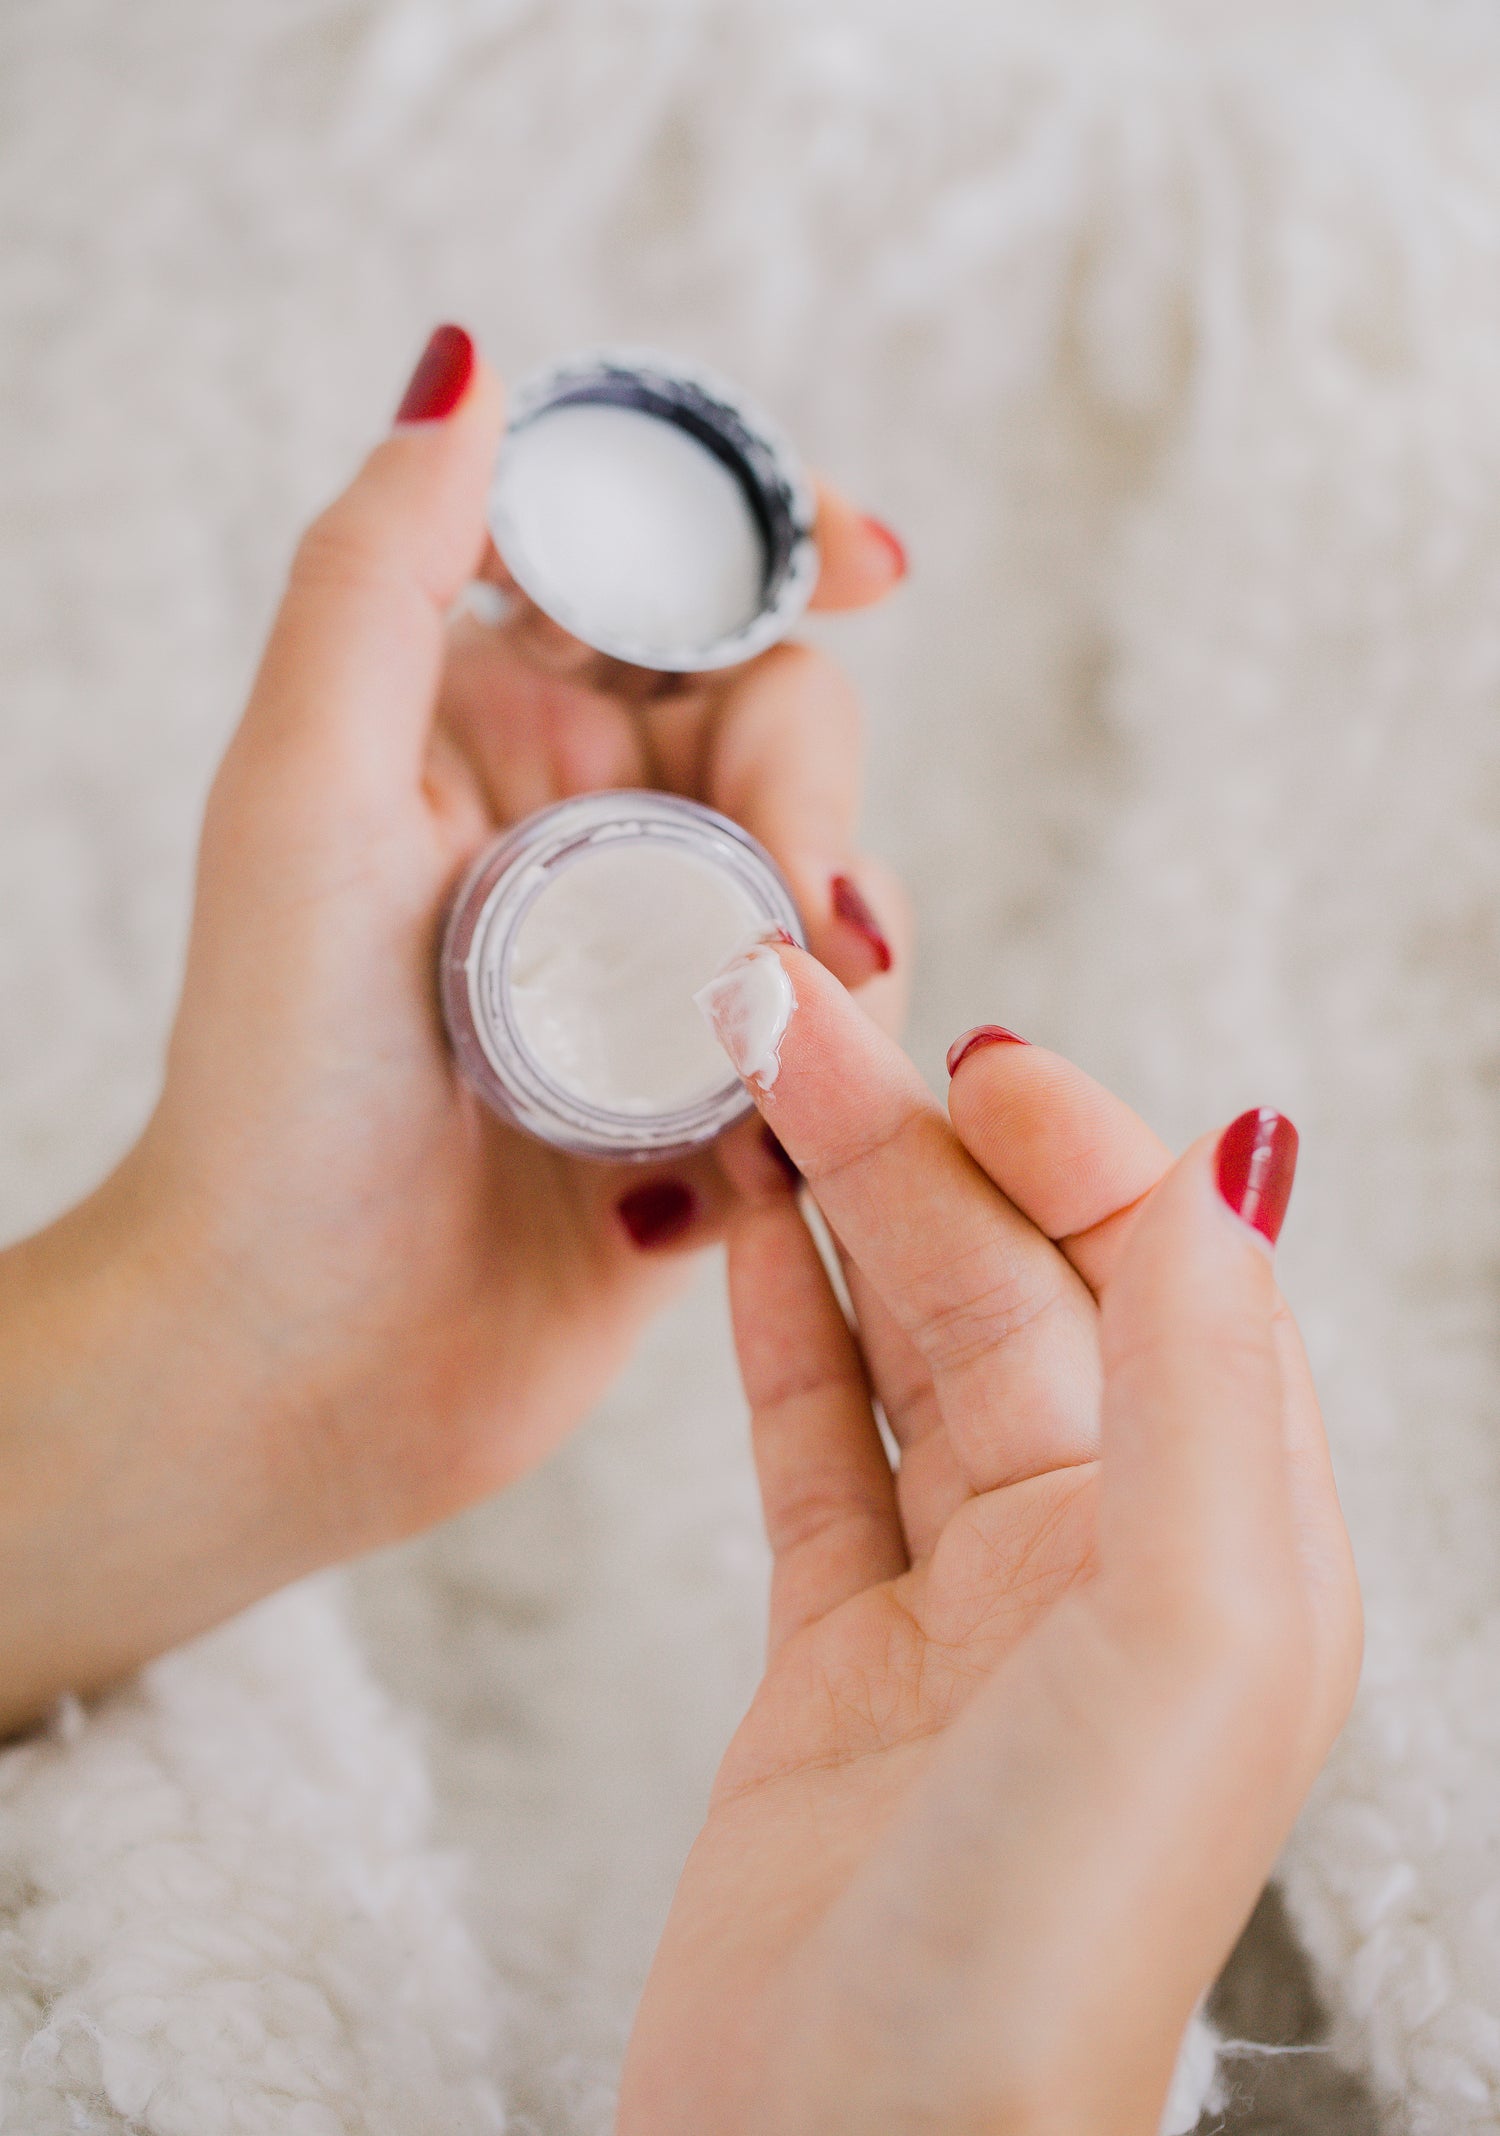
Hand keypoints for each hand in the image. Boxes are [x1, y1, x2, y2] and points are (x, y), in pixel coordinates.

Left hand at [0, 328, 906, 1727]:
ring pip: (829, 878)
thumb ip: (382, 576)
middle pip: (779, 720)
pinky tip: (767, 1137)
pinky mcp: (716, 1094)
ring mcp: (654, 964)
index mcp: (483, 732)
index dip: (771, 535)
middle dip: (810, 787)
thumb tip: (469, 372)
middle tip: (790, 910)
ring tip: (772, 1040)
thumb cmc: (277, 1084)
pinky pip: (839, 1035)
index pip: (658, 577)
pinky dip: (834, 1065)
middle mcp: (580, 832)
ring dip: (834, 937)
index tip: (869, 562)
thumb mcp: (305, 798)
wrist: (301, 1350)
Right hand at [620, 950, 1361, 2134]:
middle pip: (1009, 1290)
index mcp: (1232, 1549)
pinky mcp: (835, 1655)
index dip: (1068, 1146)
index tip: (965, 1058)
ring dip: (831, 1209)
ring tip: (751, 1075)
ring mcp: (965, 1606)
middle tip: (787, 1014)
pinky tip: (738, 1231)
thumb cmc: (1040, 1947)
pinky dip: (774, 1332)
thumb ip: (1204, 1384)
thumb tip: (1227, 1160)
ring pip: (900, 1347)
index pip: (1163, 1275)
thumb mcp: (1188, 1634)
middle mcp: (1109, 1564)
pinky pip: (814, 1447)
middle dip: (906, 1144)